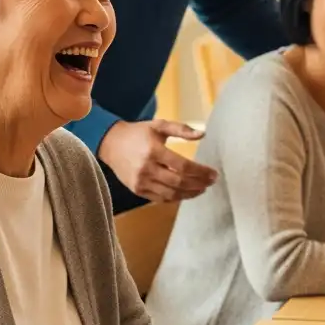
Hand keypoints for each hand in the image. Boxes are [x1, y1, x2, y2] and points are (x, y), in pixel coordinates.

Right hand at [96, 120, 217, 202]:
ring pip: (171, 194)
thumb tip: (202, 134)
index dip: (201, 172)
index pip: (183, 166)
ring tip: (202, 189)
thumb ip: (181, 129)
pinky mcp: (137, 190)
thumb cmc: (138, 133)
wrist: (111, 144)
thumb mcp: (159, 125)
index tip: (214, 173)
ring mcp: (141, 182)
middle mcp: (146, 169)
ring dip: (190, 194)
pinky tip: (186, 193)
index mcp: (154, 151)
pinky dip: (176, 198)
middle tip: (211, 182)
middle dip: (199, 184)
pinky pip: (160, 199)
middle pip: (179, 182)